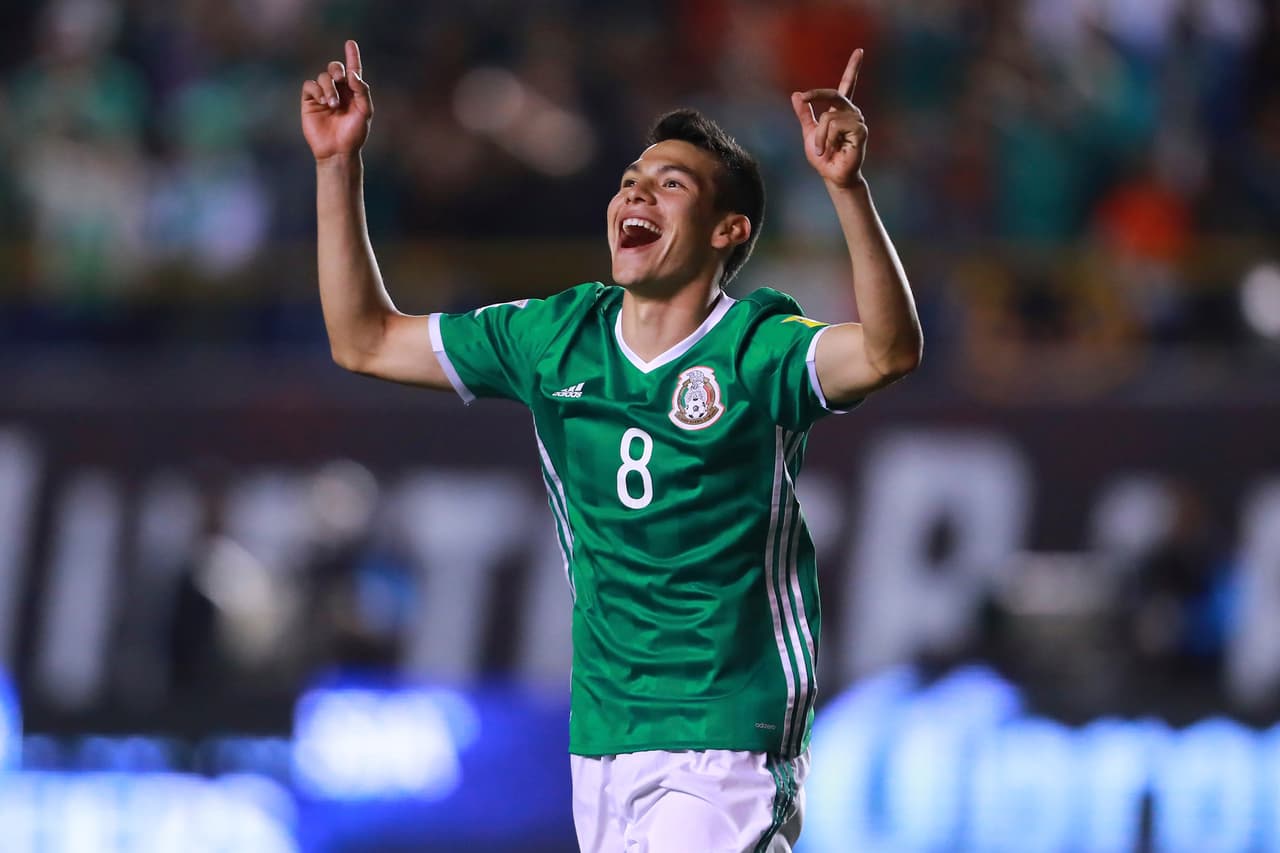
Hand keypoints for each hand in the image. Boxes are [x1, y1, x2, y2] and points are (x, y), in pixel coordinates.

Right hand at [301, 40, 373, 162]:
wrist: (338, 151)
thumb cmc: (354, 134)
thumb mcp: (365, 112)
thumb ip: (361, 91)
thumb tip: (352, 74)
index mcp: (353, 92)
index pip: (353, 70)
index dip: (352, 56)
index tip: (350, 43)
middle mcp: (339, 91)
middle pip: (335, 68)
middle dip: (337, 69)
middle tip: (341, 78)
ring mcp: (324, 95)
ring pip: (323, 77)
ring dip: (329, 87)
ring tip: (332, 104)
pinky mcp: (310, 102)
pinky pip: (310, 85)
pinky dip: (317, 90)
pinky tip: (323, 102)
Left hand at [790, 48, 867, 188]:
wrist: (832, 175)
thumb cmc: (823, 157)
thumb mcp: (809, 132)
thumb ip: (804, 114)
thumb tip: (796, 95)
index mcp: (841, 110)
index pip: (849, 84)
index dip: (854, 67)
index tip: (860, 51)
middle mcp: (852, 112)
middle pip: (835, 93)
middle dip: (816, 95)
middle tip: (803, 98)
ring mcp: (858, 120)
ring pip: (829, 116)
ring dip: (820, 135)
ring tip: (823, 149)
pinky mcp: (861, 130)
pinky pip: (835, 125)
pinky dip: (827, 139)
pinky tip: (832, 149)